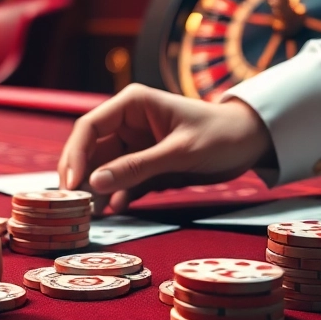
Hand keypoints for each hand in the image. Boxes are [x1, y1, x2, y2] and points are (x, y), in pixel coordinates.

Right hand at [58, 84, 274, 212]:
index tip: (70, 186)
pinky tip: (111, 212)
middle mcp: (127, 123)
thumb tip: (95, 182)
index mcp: (132, 104)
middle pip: (89, 149)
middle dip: (79, 175)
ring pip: (102, 168)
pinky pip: (121, 182)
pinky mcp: (144, 165)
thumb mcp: (179, 152)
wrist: (250, 142)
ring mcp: (134, 145)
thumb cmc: (220, 136)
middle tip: (72, 204)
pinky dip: (114, 197)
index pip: (89, 127)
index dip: (75, 156)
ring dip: (94, 190)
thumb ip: (137, 167)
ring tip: (87, 214)